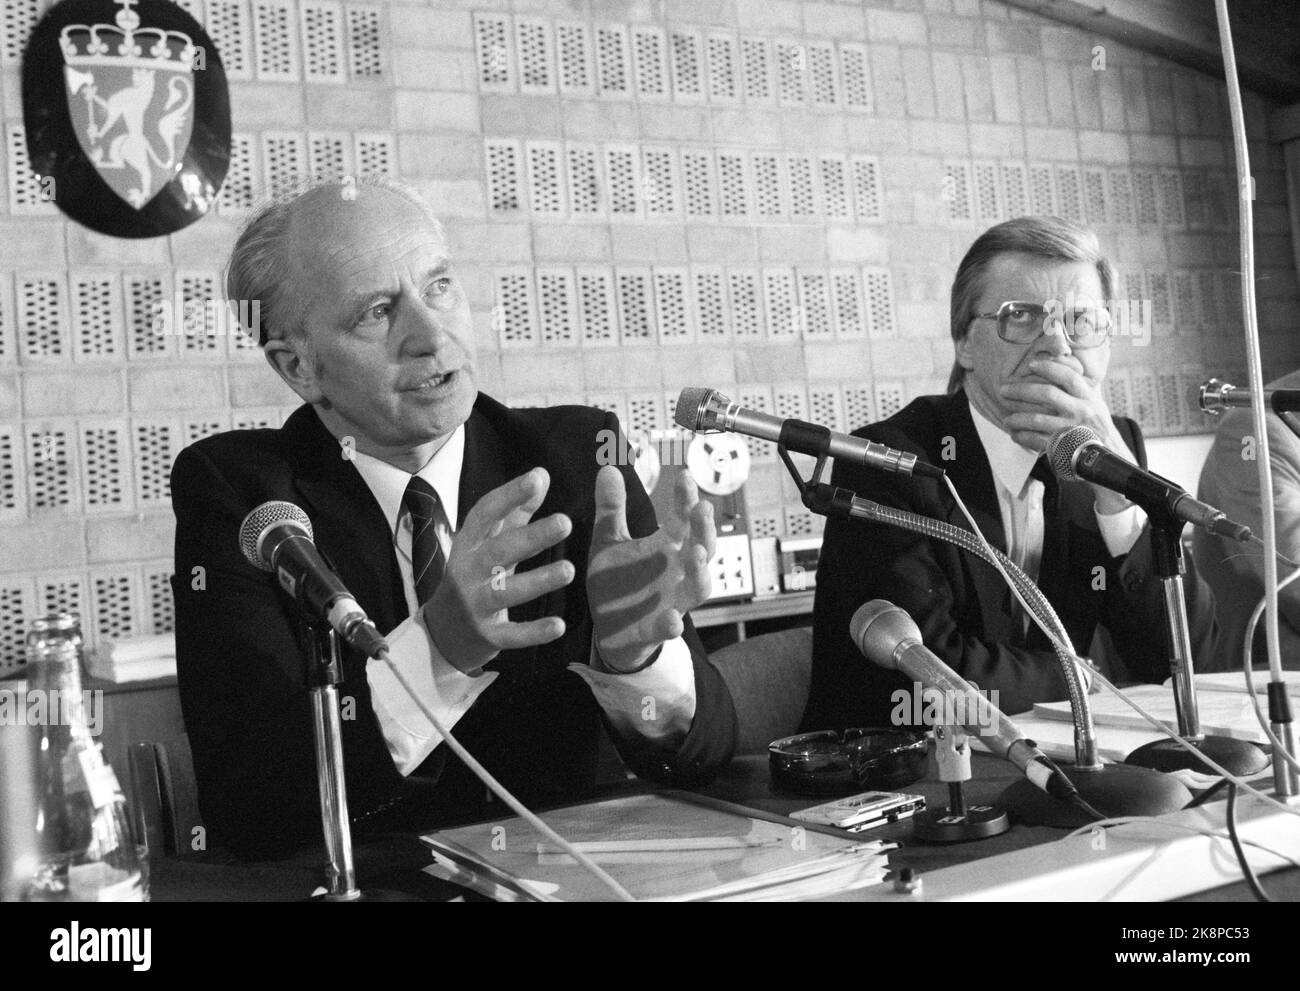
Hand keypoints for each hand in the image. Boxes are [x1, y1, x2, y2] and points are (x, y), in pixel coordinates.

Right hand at [423, 467, 573, 673]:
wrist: (442, 634)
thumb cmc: (474, 577)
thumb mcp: (488, 544)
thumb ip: (515, 512)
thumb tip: (541, 474)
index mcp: (468, 544)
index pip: (485, 514)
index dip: (509, 495)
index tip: (536, 478)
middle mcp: (468, 572)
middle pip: (498, 551)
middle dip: (531, 536)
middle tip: (565, 522)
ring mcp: (475, 605)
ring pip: (506, 592)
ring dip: (538, 582)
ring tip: (569, 570)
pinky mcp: (487, 636)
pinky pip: (511, 633)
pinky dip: (534, 632)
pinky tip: (558, 625)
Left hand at [587, 466, 714, 672]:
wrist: (610, 629)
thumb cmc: (617, 582)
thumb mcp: (609, 542)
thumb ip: (611, 509)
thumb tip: (608, 468)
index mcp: (668, 547)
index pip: (684, 519)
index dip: (686, 498)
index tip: (683, 475)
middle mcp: (677, 572)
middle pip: (702, 548)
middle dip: (704, 529)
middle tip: (701, 508)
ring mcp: (672, 600)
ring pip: (698, 588)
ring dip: (700, 572)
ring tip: (694, 554)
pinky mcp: (658, 629)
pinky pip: (670, 627)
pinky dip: (672, 624)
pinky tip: (673, 620)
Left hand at [1000, 359, 1132, 512]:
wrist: (1105, 457)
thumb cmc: (1094, 425)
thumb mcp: (1094, 402)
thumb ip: (1078, 385)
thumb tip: (1060, 360)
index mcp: (1088, 398)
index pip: (1068, 377)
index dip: (1049, 368)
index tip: (1030, 365)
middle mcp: (1081, 411)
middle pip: (1047, 394)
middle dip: (1021, 390)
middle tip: (1003, 390)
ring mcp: (1072, 430)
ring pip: (1037, 419)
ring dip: (1016, 418)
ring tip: (1006, 419)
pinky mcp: (1063, 448)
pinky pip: (1035, 440)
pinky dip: (1022, 436)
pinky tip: (1015, 434)